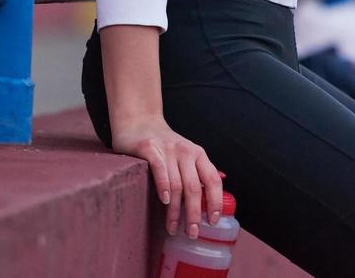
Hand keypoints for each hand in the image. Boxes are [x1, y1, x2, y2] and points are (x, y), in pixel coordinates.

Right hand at [110, 116, 224, 238]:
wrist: (139, 121)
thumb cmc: (163, 146)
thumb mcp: (184, 157)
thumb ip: (194, 175)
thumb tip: (206, 206)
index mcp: (198, 155)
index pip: (213, 180)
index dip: (215, 202)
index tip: (213, 221)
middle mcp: (186, 151)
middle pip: (194, 187)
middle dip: (194, 214)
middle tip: (191, 233)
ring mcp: (168, 148)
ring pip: (176, 185)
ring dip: (175, 210)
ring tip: (172, 227)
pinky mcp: (149, 148)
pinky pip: (159, 169)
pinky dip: (163, 186)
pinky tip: (164, 201)